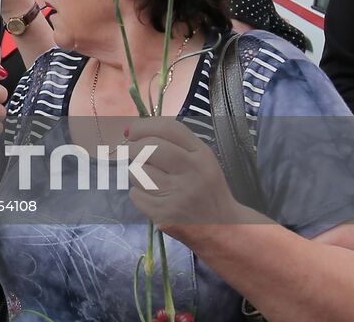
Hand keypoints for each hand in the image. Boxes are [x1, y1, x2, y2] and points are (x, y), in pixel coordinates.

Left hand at [125, 117, 246, 238]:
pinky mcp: (164, 214)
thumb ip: (172, 141)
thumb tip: (130, 131)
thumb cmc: (205, 187)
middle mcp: (191, 172)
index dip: (143, 126)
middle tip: (137, 155)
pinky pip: (135, 194)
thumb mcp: (200, 158)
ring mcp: (177, 194)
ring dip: (138, 174)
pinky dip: (140, 194)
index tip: (132, 132)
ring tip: (154, 181)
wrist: (222, 227)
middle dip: (134, 149)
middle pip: (148, 147)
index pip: (168, 128)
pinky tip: (155, 197)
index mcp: (201, 154)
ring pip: (137, 171)